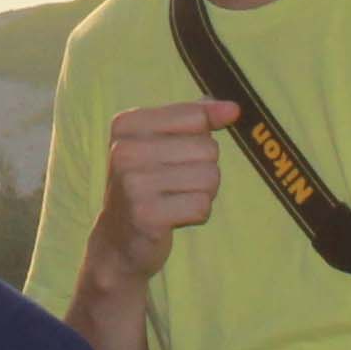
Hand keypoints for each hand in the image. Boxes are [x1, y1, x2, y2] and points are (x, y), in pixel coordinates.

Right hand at [88, 100, 239, 288]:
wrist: (118, 240)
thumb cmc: (148, 183)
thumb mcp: (164, 142)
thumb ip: (198, 118)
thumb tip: (233, 109)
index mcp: (127, 124)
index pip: (196, 117)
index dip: (200, 139)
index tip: (177, 155)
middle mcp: (124, 150)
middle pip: (207, 149)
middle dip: (203, 170)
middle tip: (173, 184)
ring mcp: (133, 183)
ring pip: (209, 177)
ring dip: (202, 193)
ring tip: (174, 199)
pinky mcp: (146, 215)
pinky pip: (202, 205)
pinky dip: (197, 214)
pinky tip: (173, 217)